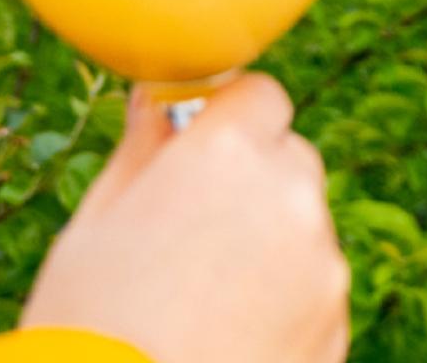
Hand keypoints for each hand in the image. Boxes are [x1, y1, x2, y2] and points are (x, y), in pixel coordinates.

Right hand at [21, 74, 349, 362]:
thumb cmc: (89, 320)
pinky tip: (228, 332)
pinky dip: (284, 299)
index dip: (229, 118)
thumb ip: (142, 149)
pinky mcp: (336, 325)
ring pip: (304, 227)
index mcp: (227, 153)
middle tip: (195, 227)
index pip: (259, 94)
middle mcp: (289, 195)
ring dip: (270, 242)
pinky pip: (314, 288)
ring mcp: (322, 265)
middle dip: (253, 179)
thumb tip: (157, 102)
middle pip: (289, 158)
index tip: (200, 146)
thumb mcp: (96, 223)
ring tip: (204, 297)